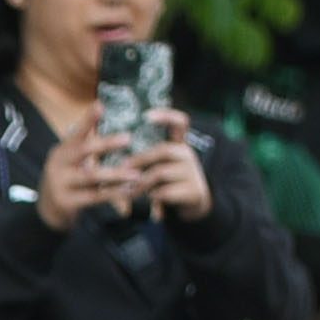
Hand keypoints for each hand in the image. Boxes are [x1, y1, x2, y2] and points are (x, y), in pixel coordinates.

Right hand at [34, 115, 129, 231]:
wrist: (47, 211)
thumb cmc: (66, 179)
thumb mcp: (70, 159)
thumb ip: (84, 143)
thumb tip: (101, 114)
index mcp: (62, 151)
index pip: (75, 132)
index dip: (87, 120)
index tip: (100, 106)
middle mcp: (59, 165)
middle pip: (83, 151)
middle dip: (106, 144)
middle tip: (128, 138)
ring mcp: (61, 184)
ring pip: (91, 177)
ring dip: (115, 174)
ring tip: (136, 174)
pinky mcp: (67, 203)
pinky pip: (94, 198)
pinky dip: (113, 194)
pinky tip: (129, 191)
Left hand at [127, 107, 211, 223]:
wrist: (197, 204)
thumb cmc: (172, 182)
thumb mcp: (164, 167)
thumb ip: (150, 161)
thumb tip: (122, 164)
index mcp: (180, 145)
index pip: (180, 123)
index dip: (166, 116)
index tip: (146, 115)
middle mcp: (188, 155)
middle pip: (163, 150)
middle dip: (139, 159)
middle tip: (122, 168)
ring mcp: (192, 173)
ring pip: (161, 172)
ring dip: (141, 181)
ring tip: (128, 189)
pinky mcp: (193, 191)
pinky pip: (166, 192)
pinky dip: (152, 196)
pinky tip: (145, 198)